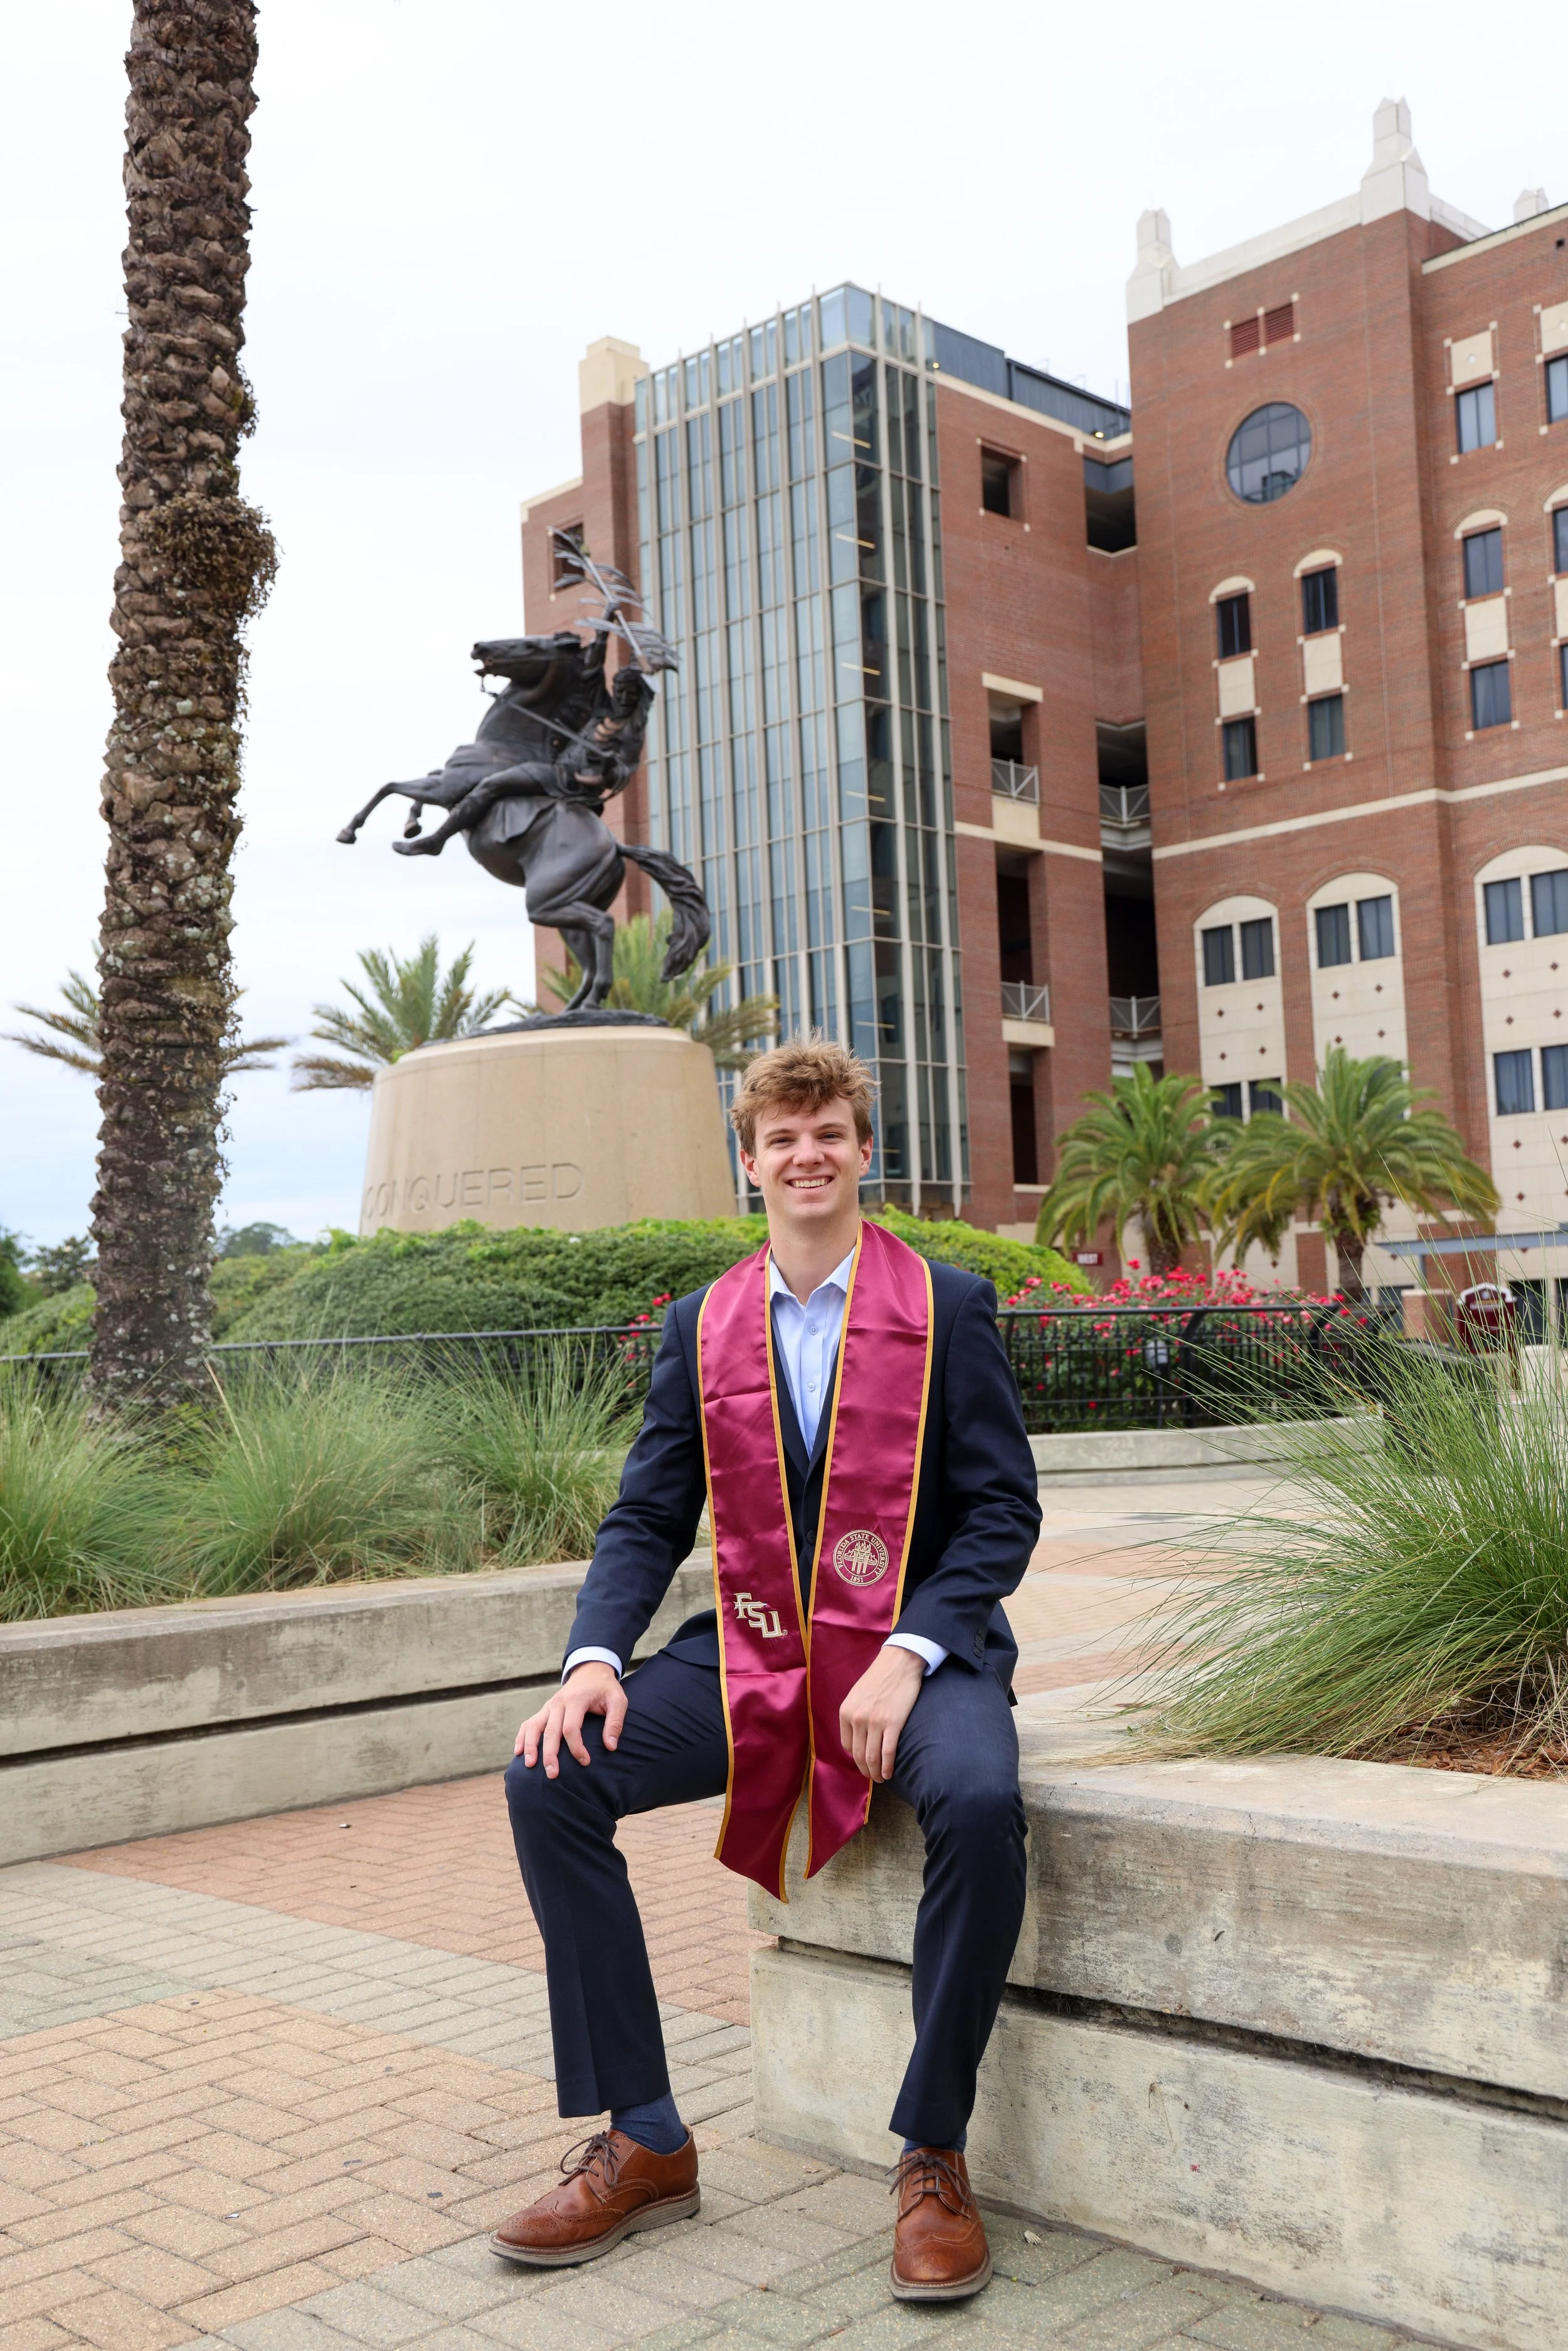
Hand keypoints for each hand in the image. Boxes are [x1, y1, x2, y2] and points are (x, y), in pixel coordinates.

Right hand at [515, 1662, 625, 1777]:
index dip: (576, 1747)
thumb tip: (610, 1746)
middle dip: (550, 1754)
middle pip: (550, 1731)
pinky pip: (529, 1723)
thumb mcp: (617, 1700)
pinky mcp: (544, 1710)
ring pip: (534, 1727)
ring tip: (529, 1765)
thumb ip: (615, 1722)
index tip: (585, 1762)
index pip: (571, 1727)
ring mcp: (548, 1706)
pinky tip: (518, 1752)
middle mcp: (558, 1703)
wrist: (590, 1672)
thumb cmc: (605, 1689)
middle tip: (552, 1775)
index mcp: (576, 1700)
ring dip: (530, 1747)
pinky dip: (522, 1737)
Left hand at [839, 1645, 923, 1785]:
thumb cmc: (879, 1678)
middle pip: (858, 1755)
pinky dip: (888, 1767)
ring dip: (876, 1773)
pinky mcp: (893, 1724)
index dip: (855, 1759)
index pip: (847, 1746)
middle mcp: (857, 1719)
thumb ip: (854, 1715)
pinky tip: (889, 1774)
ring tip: (880, 1778)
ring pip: (872, 1758)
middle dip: (865, 1770)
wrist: (898, 1663)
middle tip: (872, 1777)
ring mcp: (875, 1722)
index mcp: (846, 1712)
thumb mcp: (856, 1695)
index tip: (863, 1763)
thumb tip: (857, 1738)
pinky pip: (888, 1753)